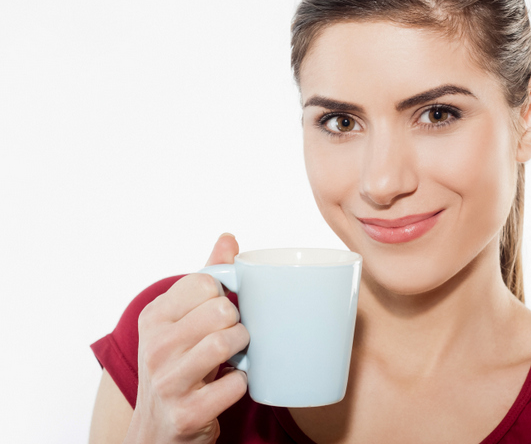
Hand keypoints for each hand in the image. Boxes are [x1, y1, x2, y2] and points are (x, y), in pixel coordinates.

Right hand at [125, 234, 249, 443]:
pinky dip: (243, 383)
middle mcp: (155, 346)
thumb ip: (205, 279)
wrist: (157, 431)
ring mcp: (168, 381)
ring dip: (244, 349)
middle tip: (232, 337)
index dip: (223, 295)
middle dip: (238, 322)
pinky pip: (237, 383)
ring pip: (228, 342)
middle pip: (221, 310)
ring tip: (235, 356)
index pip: (205, 282)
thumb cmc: (178, 366)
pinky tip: (230, 384)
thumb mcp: (181, 321)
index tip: (219, 312)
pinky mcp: (187, 412)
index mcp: (153, 317)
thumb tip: (229, 238)